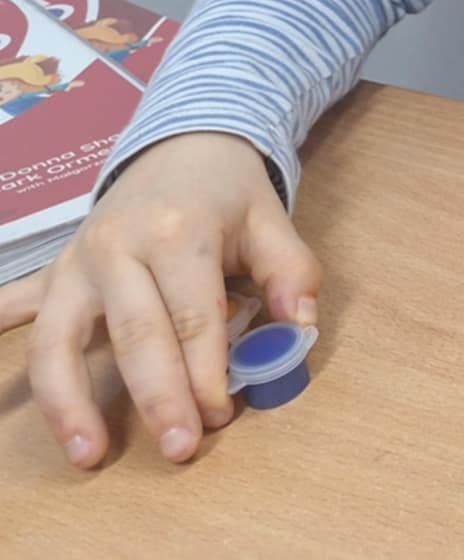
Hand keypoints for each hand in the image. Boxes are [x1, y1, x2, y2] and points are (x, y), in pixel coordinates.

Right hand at [0, 132, 319, 468]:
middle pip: (136, 334)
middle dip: (158, 397)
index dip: (207, 370)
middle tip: (181, 447)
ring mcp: (77, 263)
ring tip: (88, 454)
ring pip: (60, 341)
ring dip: (69, 403)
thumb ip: (292, 272)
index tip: (222, 414)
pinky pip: (17, 308)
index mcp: (177, 231)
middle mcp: (118, 247)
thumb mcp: (272, 220)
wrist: (182, 144)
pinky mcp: (52, 276)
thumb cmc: (229, 193)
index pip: (192, 315)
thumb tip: (299, 328)